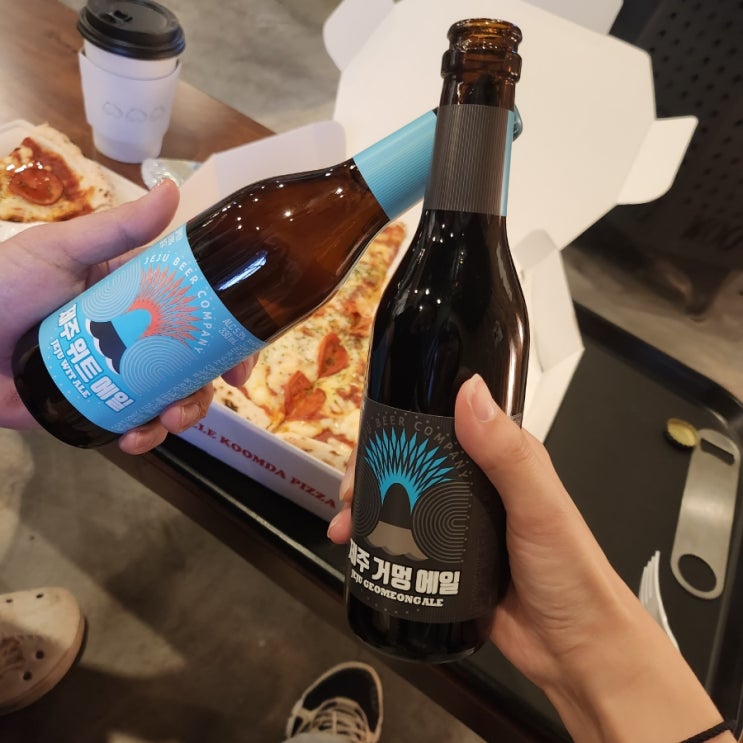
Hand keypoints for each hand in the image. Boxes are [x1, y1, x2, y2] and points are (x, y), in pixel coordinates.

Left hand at [0, 180, 254, 453]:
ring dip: (181, 414)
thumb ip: (118, 228)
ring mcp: (117, 374)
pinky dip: (144, 436)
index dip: (225, 337)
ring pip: (169, 397)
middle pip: (190, 363)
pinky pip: (133, 424)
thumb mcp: (62, 251)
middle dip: (205, 386)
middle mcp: (134, 335)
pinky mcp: (94, 407)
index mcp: (136, 294)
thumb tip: (173, 190)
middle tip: (206, 397)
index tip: (241, 357)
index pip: (194, 313)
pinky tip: (137, 438)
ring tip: (168, 422)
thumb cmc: (3, 286)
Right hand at [329, 375, 730, 741]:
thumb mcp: (539, 506)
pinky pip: (404, 542)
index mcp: (501, 458)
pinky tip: (356, 549)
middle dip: (372, 470)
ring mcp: (457, 524)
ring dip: (367, 507)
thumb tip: (469, 391)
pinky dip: (376, 541)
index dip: (400, 425)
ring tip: (345, 525)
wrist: (574, 650)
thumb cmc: (569, 571)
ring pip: (401, 502)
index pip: (442, 424)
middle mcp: (475, 485)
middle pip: (411, 464)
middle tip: (350, 491)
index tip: (369, 439)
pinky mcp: (445, 562)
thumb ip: (507, 452)